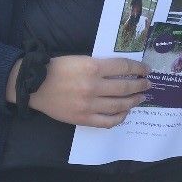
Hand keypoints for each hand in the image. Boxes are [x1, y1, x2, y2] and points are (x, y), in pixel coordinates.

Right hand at [27, 55, 148, 127]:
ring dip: (134, 101)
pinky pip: (107, 121)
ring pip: (119, 105)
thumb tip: (125, 71)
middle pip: (125, 87)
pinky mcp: (83, 118)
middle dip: (140, 85)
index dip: (139, 69)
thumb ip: (102, 66)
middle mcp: (93, 86)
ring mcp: (88, 105)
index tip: (146, 70)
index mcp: (93, 67)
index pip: (124, 67)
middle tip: (148, 84)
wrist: (34, 86)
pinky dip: (120, 118)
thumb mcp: (81, 59)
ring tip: (141, 97)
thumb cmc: (58, 69)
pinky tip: (125, 113)